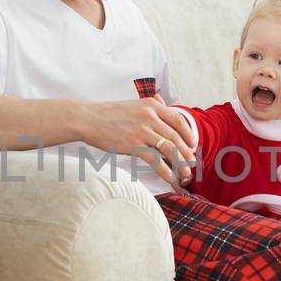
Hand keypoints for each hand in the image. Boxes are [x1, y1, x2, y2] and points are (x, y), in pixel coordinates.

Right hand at [79, 98, 196, 189]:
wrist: (88, 119)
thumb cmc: (109, 113)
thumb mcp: (134, 104)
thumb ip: (151, 105)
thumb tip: (164, 102)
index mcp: (152, 105)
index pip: (179, 120)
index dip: (189, 134)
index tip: (192, 145)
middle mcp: (150, 116)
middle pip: (177, 137)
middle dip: (187, 152)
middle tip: (192, 163)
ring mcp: (142, 131)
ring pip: (170, 149)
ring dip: (180, 163)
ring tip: (185, 173)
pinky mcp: (134, 145)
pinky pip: (156, 160)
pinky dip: (166, 171)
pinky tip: (171, 178)